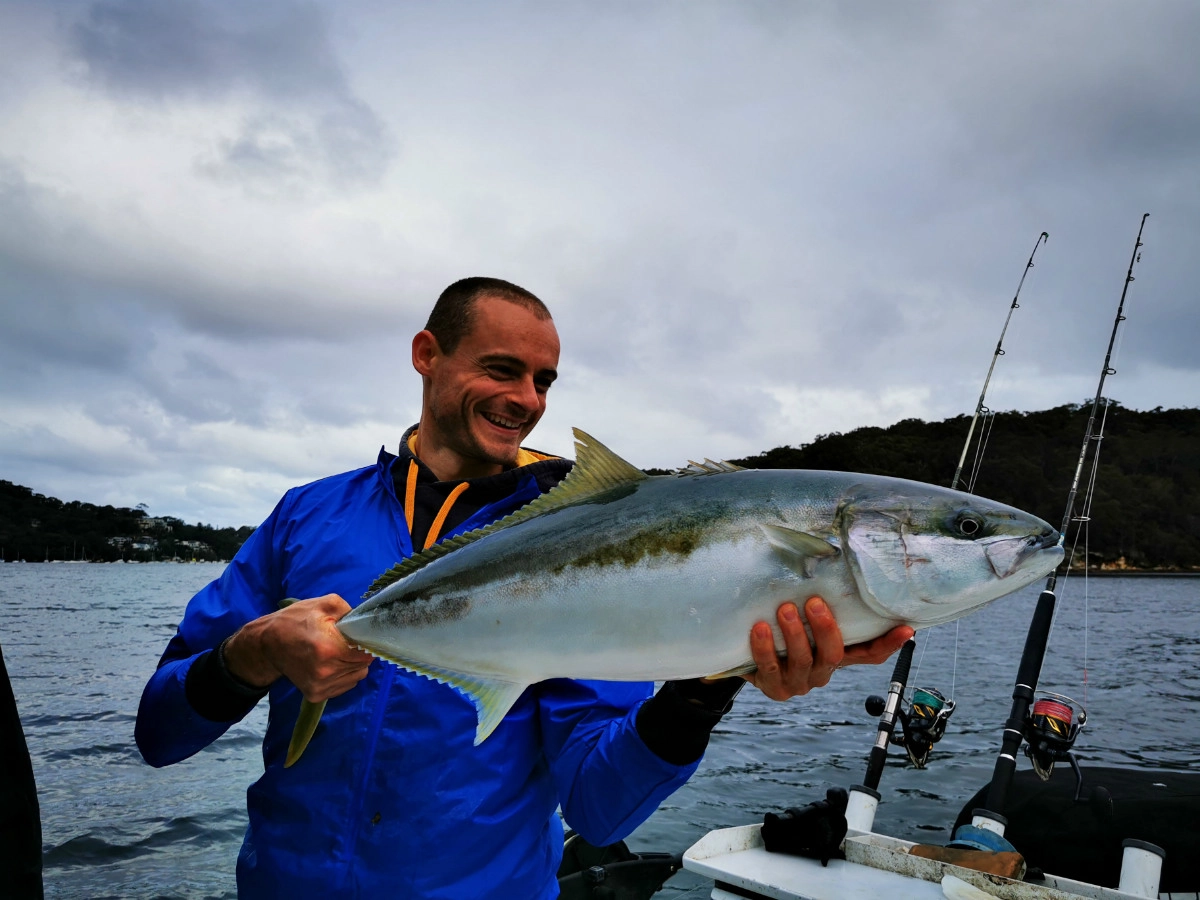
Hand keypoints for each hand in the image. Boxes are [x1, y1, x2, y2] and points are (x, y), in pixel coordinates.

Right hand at [222, 594, 373, 702]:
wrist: (267, 643)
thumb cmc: (296, 620)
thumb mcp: (325, 604)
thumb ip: (351, 612)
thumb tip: (368, 623)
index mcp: (330, 649)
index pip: (367, 653)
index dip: (367, 643)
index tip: (359, 636)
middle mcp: (326, 672)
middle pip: (363, 665)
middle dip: (358, 653)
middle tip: (343, 642)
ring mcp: (320, 686)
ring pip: (356, 677)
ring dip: (352, 665)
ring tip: (335, 652)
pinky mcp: (315, 695)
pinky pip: (345, 686)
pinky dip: (343, 675)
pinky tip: (330, 663)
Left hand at [744, 597, 913, 700]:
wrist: (745, 657)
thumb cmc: (780, 631)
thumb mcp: (803, 619)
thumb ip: (820, 604)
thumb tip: (832, 562)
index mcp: (836, 656)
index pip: (869, 654)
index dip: (889, 644)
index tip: (906, 628)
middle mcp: (822, 672)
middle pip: (833, 655)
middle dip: (825, 629)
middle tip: (814, 602)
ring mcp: (798, 682)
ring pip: (802, 662)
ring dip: (794, 634)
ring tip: (785, 610)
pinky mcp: (773, 687)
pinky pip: (770, 668)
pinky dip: (765, 647)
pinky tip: (761, 628)